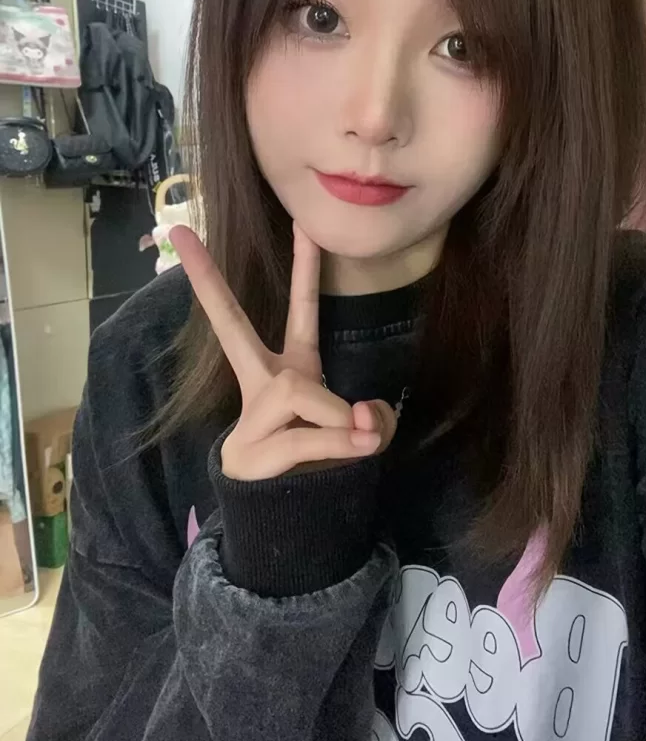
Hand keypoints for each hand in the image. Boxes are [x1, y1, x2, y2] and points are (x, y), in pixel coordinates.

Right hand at [169, 223, 397, 480]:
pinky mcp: (249, 453)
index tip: (297, 224)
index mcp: (291, 367)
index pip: (298, 308)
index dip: (301, 265)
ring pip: (301, 393)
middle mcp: (264, 381)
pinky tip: (355, 453)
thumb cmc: (328, 460)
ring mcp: (251, 416)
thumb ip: (373, 419)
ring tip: (359, 443)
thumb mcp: (365, 432)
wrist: (293, 517)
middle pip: (231, 326)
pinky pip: (307, 436)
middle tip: (176, 232)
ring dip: (338, 419)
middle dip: (208, 281)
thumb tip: (361, 418)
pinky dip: (340, 444)